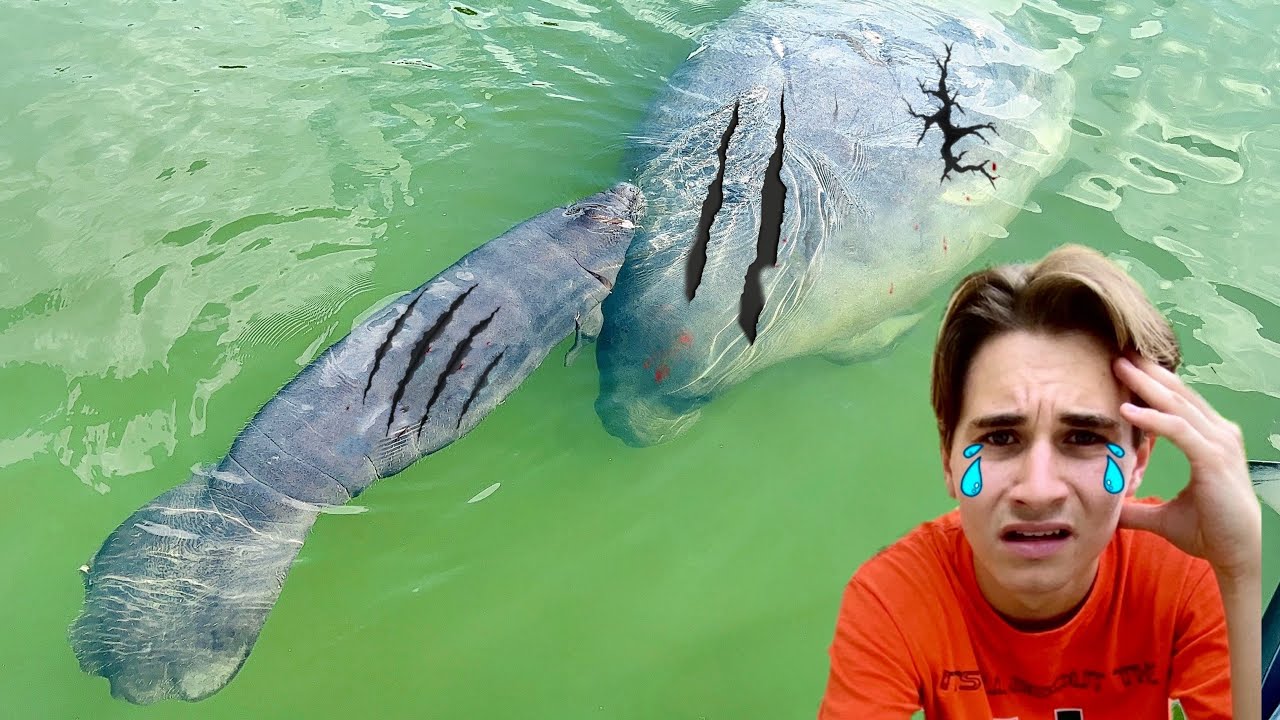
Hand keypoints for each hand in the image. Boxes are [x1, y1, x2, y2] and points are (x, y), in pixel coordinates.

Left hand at [1113, 355, 1260, 580]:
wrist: (1236, 553)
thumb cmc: (1209, 531)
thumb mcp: (1162, 515)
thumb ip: (1136, 508)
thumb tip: (1109, 508)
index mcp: (1209, 440)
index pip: (1177, 402)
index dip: (1151, 383)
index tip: (1123, 367)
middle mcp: (1217, 435)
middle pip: (1177, 394)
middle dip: (1147, 371)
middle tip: (1118, 351)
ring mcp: (1218, 444)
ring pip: (1176, 405)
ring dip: (1145, 385)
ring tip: (1118, 367)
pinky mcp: (1213, 459)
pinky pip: (1178, 430)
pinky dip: (1151, 419)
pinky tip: (1127, 410)